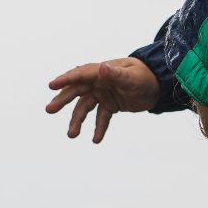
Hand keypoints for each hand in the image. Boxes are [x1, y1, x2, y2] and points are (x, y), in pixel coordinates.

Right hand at [45, 58, 160, 143]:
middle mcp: (98, 82)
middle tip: (49, 110)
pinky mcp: (110, 105)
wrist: (159, 86)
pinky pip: (101, 118)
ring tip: (72, 135)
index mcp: (101, 72)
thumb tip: (102, 67)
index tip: (51, 86)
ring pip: (85, 108)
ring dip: (77, 121)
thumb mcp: (132, 77)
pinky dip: (98, 128)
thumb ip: (117, 74)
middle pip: (76, 92)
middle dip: (62, 101)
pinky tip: (96, 140)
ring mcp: (103, 94)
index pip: (80, 75)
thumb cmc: (145, 77)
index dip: (65, 80)